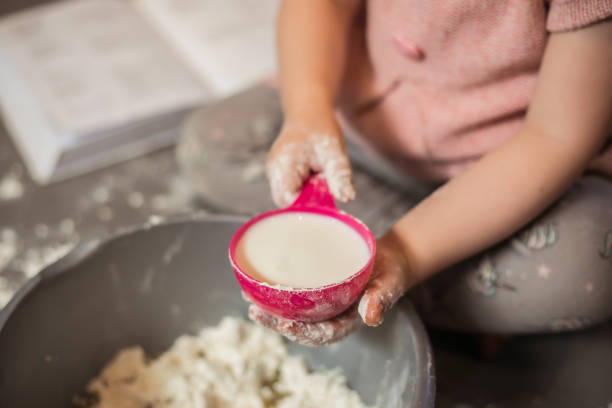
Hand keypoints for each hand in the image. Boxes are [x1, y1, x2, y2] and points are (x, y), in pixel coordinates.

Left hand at [248, 232, 415, 344]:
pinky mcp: (316, 295)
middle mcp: (331, 318)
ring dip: (271, 311)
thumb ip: (380, 299)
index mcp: (348, 322)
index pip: (323, 334)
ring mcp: (322, 308)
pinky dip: (276, 295)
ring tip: (249, 302)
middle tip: (255, 313)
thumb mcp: (389, 284)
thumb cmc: (389, 274)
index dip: (303, 332)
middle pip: (301, 327)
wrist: (388, 260)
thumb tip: (372, 316)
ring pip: (293, 314)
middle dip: (276, 323)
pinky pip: (294, 299)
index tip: (285, 324)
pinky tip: (257, 287)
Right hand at [266, 109, 354, 206]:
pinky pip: (294, 193)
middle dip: (310, 202)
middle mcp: (274, 174)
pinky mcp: (282, 178)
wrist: (308, 112)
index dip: (306, 207)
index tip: (325, 199)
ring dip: (310, 196)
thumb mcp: (335, 151)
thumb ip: (339, 175)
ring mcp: (275, 177)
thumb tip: (347, 198)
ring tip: (319, 175)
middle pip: (288, 204)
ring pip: (292, 200)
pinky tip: (315, 177)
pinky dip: (308, 190)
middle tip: (325, 184)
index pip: (287, 201)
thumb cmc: (320, 128)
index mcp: (282, 166)